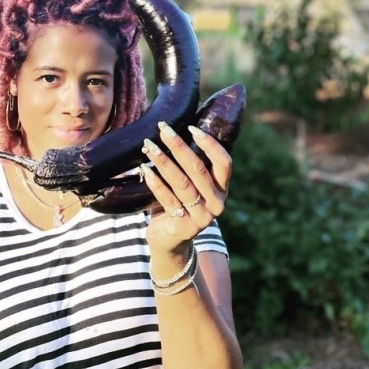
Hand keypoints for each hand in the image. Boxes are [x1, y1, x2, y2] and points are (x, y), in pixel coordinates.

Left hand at [140, 121, 231, 252]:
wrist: (171, 241)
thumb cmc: (179, 203)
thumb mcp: (191, 185)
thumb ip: (189, 165)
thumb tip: (171, 130)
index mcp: (222, 188)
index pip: (224, 163)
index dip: (210, 144)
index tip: (191, 127)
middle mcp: (217, 203)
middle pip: (198, 170)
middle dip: (179, 146)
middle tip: (163, 129)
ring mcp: (202, 217)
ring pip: (182, 183)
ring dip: (164, 162)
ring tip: (149, 146)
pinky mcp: (184, 227)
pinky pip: (168, 199)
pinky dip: (155, 183)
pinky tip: (144, 169)